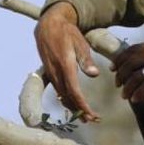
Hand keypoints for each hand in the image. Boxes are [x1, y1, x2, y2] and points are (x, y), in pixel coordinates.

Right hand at [34, 2, 99, 121]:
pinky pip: (57, 90)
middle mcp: (56, 72)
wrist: (48, 24)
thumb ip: (86, 60)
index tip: (93, 115)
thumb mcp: (80, 43)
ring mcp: (51, 73)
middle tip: (93, 120)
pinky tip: (73, 104)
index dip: (83, 106)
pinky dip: (66, 99)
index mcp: (65, 66)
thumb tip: (94, 74)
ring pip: (61, 96)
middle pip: (68, 98)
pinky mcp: (49, 72)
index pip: (74, 92)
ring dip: (73, 107)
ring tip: (85, 116)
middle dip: (80, 111)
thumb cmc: (67, 32)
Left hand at [111, 39, 143, 103]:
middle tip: (117, 84)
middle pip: (131, 62)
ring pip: (136, 76)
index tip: (112, 68)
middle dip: (121, 74)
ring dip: (128, 87)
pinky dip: (139, 93)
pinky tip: (135, 99)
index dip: (120, 59)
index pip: (133, 49)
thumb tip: (136, 61)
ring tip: (124, 96)